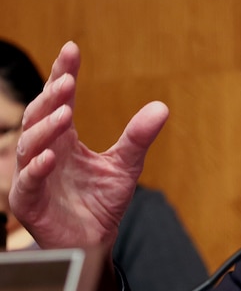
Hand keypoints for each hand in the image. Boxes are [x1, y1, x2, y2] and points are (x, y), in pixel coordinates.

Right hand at [9, 41, 168, 248]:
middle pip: (41, 116)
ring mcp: (34, 175)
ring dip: (46, 127)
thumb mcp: (125, 165)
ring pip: (30, 144)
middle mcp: (45, 151)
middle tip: (68, 80)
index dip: (62, 74)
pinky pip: (28, 182)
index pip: (60, 100)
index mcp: (64, 138)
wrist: (95, 241)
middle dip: (52, 97)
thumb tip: (162, 107)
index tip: (72, 49)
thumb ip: (138, 137)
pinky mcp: (29, 202)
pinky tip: (51, 157)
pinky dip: (37, 168)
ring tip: (65, 113)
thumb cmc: (101, 202)